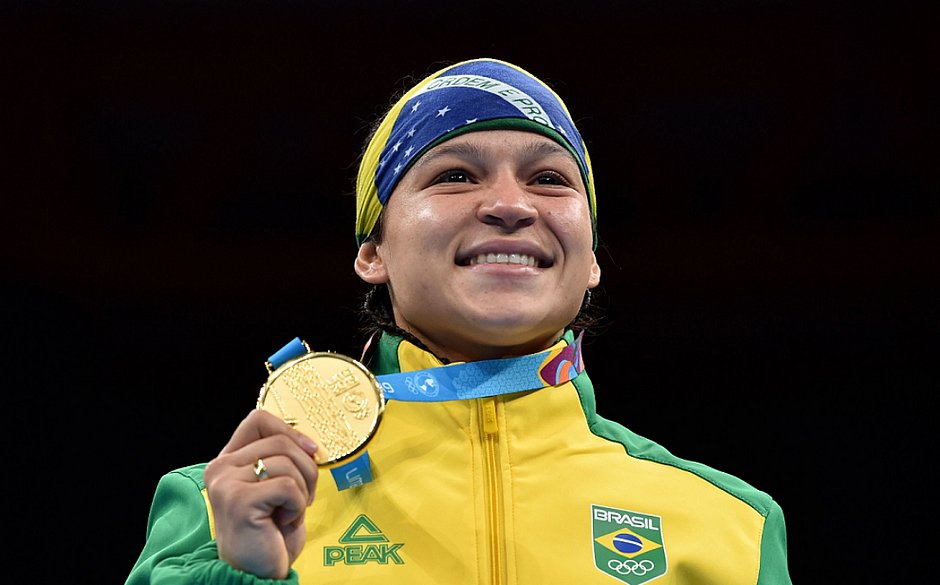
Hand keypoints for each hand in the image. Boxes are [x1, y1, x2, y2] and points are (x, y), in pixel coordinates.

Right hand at [204, 409, 318, 578]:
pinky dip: (298, 505)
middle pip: (280, 441)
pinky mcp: (239, 501)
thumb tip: (309, 442)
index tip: (311, 451)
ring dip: (303, 490)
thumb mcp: (276, 488)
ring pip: (287, 463)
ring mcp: (226, 484)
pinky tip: (282, 521)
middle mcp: (221, 468)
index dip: (290, 430)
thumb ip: (282, 460)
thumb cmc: (270, 534)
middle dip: (307, 468)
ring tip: (289, 511)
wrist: (257, 574)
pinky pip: (288, 486)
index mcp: (228, 461)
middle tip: (305, 496)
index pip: (258, 419)